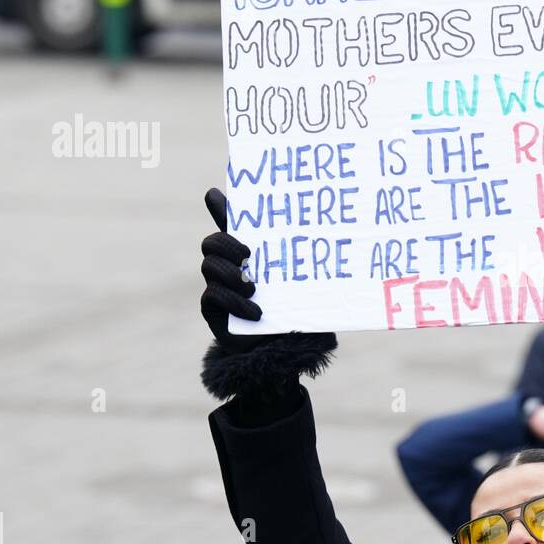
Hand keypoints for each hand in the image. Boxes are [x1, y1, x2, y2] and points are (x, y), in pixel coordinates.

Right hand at [198, 188, 337, 401]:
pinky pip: (212, 295)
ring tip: (255, 289)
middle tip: (249, 255)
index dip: (219, 207)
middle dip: (226, 244)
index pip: (228, 223)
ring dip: (231, 275)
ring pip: (208, 265)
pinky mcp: (212, 309)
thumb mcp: (303, 281)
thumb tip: (335, 233)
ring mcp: (217, 285)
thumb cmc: (296, 307)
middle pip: (211, 241)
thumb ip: (305, 260)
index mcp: (248, 252)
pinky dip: (234, 302)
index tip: (214, 194)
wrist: (282, 349)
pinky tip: (255, 313)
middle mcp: (228, 265)